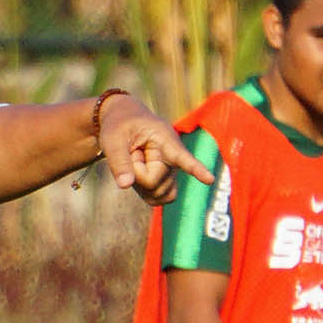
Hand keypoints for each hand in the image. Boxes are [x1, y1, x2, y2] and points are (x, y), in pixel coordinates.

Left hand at [99, 92, 213, 205]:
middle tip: (131, 152)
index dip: (196, 169)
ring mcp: (172, 171)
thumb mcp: (112, 139)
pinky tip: (139, 176)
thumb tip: (126, 186)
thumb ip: (118, 161)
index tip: (209, 180)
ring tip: (137, 160)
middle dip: (135, 173)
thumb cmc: (119, 126)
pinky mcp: (166, 181)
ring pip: (157, 194)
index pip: (181, 156)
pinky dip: (145, 193)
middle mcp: (174, 157)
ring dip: (140, 184)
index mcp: (164, 139)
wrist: (125, 123)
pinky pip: (158, 200)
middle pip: (153, 182)